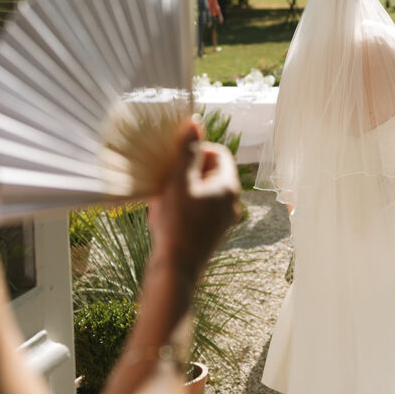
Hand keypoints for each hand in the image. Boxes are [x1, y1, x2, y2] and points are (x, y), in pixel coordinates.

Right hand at [148, 119, 240, 281]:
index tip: (176, 162)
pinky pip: (197, 209)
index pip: (218, 153)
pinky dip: (181, 208)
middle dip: (184, 173)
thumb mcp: (179, 182)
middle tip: (166, 182)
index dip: (196, 151)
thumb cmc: (178, 225)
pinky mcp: (211, 233)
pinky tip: (163, 217)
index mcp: (229, 187)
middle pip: (208, 172)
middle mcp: (232, 202)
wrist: (176, 271)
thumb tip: (195, 122)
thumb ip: (187, 152)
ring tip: (163, 201)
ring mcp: (222, 219)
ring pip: (200, 191)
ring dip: (180, 191)